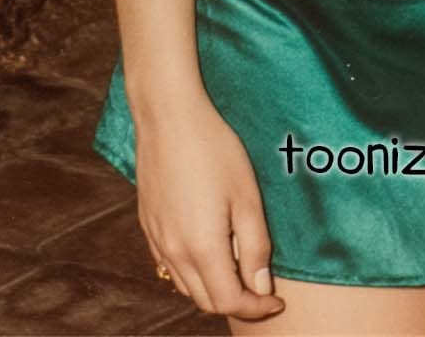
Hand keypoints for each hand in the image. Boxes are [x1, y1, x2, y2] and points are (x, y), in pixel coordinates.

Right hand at [134, 85, 285, 318]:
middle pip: (206, 301)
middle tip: (261, 289)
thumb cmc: (213, 150)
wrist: (168, 116)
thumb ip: (255, 246)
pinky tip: (207, 251)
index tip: (277, 301)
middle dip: (236, 303)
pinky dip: (191, 273)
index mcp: (202, 248)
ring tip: (237, 270)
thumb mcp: (246, 196)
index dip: (256, 308)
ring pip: (185, 287)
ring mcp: (156, 240)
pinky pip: (169, 266)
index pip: (229, 301)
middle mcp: (174, 252)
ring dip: (212, 289)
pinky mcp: (147, 226)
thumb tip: (261, 287)